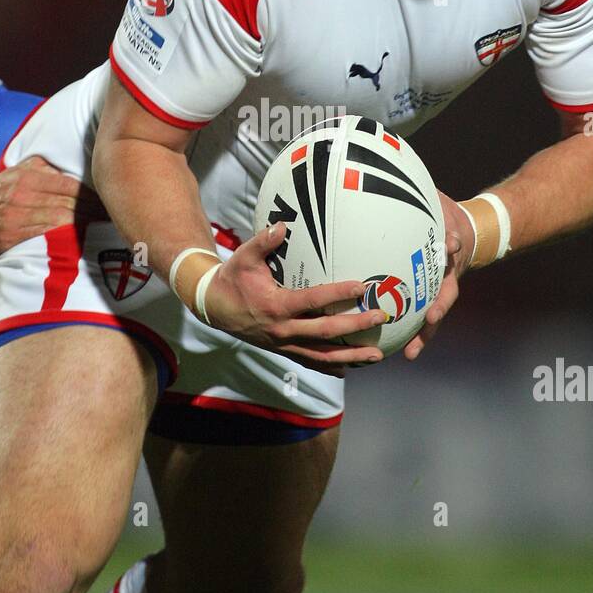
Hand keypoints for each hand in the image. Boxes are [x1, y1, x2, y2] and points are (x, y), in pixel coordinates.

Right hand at [0, 156, 103, 264]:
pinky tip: (83, 235)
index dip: (91, 192)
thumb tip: (68, 164)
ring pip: (61, 215)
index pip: (68, 182)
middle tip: (113, 211)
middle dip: (94, 207)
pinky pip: (47, 232)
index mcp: (26, 175)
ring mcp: (17, 212)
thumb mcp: (13, 176)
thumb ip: (38, 169)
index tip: (108, 196)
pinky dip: (67, 233)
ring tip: (104, 223)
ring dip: (86, 221)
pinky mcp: (13, 233)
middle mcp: (22, 191)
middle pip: (68, 199)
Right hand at [202, 221, 387, 374]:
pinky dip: (330, 367)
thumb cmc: (232, 279)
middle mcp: (282, 330)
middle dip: (354, 327)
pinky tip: (350, 367)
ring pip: (321, 355)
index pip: (313, 301)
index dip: (337, 294)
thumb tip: (282, 225)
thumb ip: (263, 241)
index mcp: (275, 306)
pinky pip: (310, 362)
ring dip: (350, 356)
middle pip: (325, 332)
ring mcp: (283, 344)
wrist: (214, 307)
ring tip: (376, 354)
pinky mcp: (283, 351)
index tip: (361, 287)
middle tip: (379, 318)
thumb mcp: (244, 257)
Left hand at [403, 190, 474, 361]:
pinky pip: (421, 317)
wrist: (471, 231)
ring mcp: (442, 286)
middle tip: (430, 320)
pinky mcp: (431, 297)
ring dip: (425, 334)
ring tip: (411, 353)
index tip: (452, 245)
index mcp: (451, 247)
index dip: (453, 246)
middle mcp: (448, 271)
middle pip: (447, 291)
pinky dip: (413, 335)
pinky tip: (395, 351)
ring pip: (435, 314)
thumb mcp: (439, 200)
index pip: (455, 246)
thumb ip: (425, 192)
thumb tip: (396, 161)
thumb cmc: (446, 212)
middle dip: (439, 306)